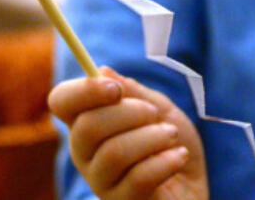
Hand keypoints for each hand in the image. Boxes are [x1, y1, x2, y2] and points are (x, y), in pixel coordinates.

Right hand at [49, 67, 207, 199]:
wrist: (193, 182)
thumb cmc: (170, 143)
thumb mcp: (157, 108)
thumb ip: (133, 92)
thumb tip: (103, 71)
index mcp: (86, 122)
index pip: (61, 101)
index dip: (83, 90)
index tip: (115, 88)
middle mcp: (85, 153)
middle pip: (87, 126)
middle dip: (130, 112)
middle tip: (155, 114)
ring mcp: (100, 182)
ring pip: (114, 153)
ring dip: (152, 137)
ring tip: (172, 136)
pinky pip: (138, 179)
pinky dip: (166, 161)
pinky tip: (180, 156)